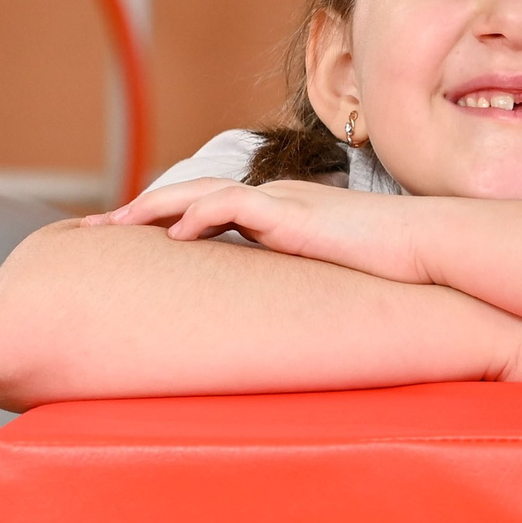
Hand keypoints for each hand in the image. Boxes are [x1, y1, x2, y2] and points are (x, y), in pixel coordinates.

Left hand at [89, 179, 433, 284]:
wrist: (432, 248)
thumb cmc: (394, 269)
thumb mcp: (333, 279)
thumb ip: (301, 290)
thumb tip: (282, 329)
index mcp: (280, 212)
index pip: (207, 207)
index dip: (162, 220)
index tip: (125, 239)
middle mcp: (273, 199)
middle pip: (188, 194)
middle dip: (136, 211)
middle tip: (89, 231)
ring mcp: (281, 202)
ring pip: (197, 193)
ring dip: (149, 208)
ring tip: (109, 228)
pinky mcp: (291, 214)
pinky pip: (230, 206)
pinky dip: (195, 216)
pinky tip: (171, 237)